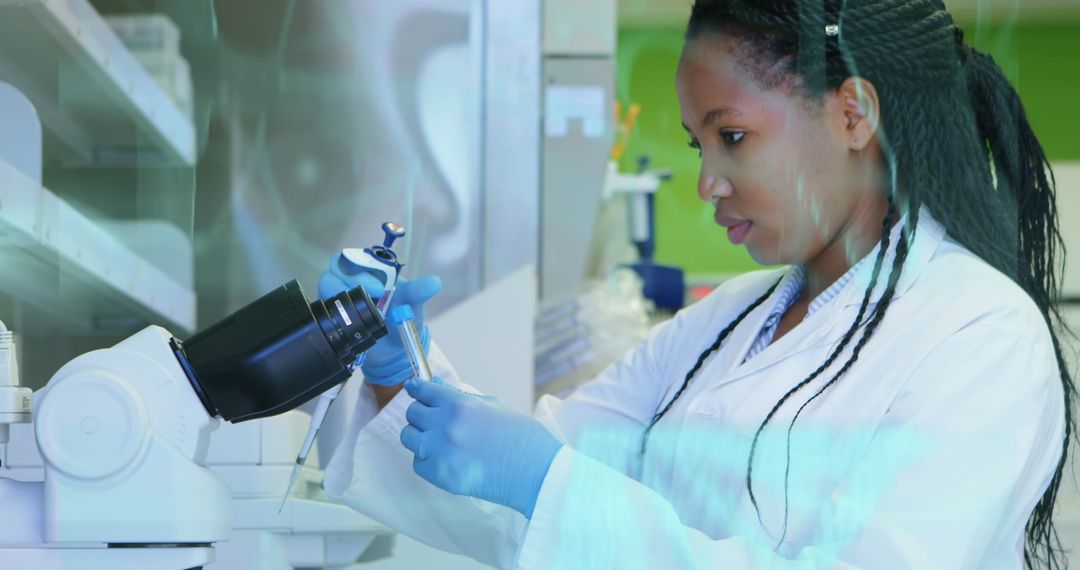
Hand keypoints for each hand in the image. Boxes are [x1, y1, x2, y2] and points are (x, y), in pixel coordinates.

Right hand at [317, 252, 441, 385]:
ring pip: (326, 282)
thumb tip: (435, 282)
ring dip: (340, 294)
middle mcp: (353, 278)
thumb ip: (419, 293)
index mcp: (372, 270)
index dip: (364, 267)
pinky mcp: (333, 313)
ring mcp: (341, 295)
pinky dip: (334, 311)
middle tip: (374, 297)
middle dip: (351, 279)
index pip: (355, 255)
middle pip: (336, 265)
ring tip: (362, 311)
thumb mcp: (413, 306)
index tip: (381, 287)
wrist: (394, 350)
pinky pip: (324, 306)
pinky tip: (352, 322)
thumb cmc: (403, 320)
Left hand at [400, 378, 562, 517]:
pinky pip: (419, 463)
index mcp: (460, 405)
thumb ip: (460, 397)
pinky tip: (447, 460)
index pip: (423, 390)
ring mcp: (440, 452)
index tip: (414, 388)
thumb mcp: (493, 407)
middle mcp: (445, 426)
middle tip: (436, 420)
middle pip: (413, 413)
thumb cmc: (521, 437)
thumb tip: (435, 386)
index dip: (417, 388)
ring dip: (420, 436)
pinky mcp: (440, 476)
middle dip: (422, 414)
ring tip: (439, 442)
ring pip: (409, 437)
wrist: (536, 472)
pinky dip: (428, 460)